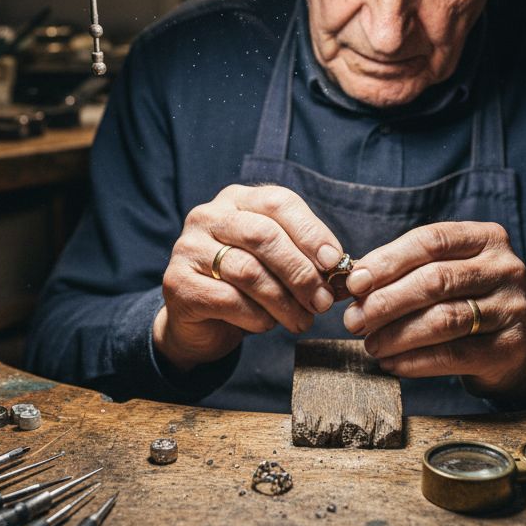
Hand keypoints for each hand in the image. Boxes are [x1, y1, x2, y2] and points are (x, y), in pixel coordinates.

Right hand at [155, 185, 344, 371]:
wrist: (199, 323)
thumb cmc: (246, 288)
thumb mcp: (278, 266)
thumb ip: (306, 261)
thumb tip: (347, 271)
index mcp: (238, 201)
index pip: (279, 202)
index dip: (311, 232)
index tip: (336, 263)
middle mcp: (209, 216)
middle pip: (264, 235)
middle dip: (301, 272)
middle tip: (323, 302)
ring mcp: (188, 248)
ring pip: (248, 271)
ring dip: (284, 301)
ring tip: (302, 320)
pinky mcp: (177, 283)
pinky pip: (228, 299)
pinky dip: (257, 317)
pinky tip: (267, 324)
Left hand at [342, 222, 525, 398]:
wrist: (516, 345)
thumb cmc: (466, 301)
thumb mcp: (445, 273)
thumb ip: (405, 270)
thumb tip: (352, 284)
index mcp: (486, 238)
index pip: (431, 241)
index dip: (388, 261)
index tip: (354, 283)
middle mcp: (505, 268)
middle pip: (435, 280)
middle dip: (386, 301)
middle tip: (353, 320)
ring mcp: (512, 308)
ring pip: (443, 319)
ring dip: (397, 334)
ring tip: (370, 345)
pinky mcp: (510, 347)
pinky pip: (454, 354)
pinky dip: (415, 361)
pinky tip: (392, 363)